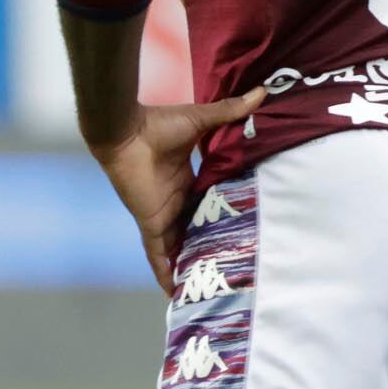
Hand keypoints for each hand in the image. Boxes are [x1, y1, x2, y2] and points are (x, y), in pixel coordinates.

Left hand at [89, 90, 266, 294]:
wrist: (124, 132)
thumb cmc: (158, 124)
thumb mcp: (201, 121)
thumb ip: (230, 112)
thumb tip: (262, 92)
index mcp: (188, 179)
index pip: (209, 204)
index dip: (224, 216)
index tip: (246, 227)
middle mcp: (177, 200)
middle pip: (197, 231)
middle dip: (211, 248)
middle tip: (236, 267)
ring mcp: (164, 214)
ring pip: (181, 248)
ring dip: (191, 267)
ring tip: (211, 292)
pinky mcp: (153, 224)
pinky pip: (159, 256)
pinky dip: (165, 274)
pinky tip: (175, 296)